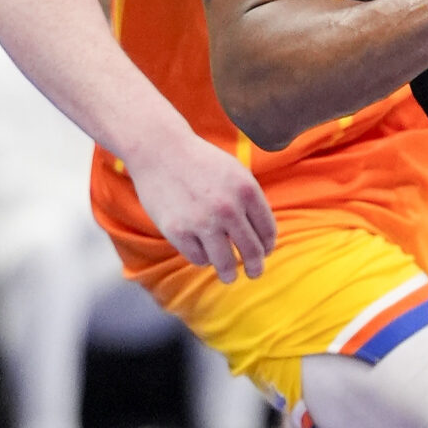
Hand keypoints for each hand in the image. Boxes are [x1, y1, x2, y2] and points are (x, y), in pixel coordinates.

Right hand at [129, 126, 277, 282]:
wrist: (159, 150)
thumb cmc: (200, 162)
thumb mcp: (235, 172)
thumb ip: (250, 201)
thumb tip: (263, 238)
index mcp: (247, 190)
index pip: (267, 230)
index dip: (267, 246)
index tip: (265, 253)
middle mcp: (228, 208)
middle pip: (251, 250)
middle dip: (255, 266)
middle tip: (255, 273)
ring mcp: (202, 221)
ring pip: (225, 262)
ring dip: (230, 273)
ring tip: (229, 276)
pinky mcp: (177, 232)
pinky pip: (198, 258)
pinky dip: (203, 259)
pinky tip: (202, 254)